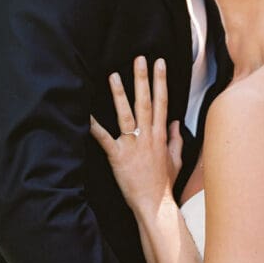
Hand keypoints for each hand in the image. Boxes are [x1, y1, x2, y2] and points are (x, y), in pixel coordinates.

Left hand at [90, 56, 181, 218]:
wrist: (155, 203)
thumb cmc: (164, 184)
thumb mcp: (176, 160)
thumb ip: (176, 140)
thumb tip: (176, 123)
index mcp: (160, 135)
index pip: (162, 102)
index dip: (161, 81)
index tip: (160, 63)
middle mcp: (148, 136)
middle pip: (146, 102)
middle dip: (143, 79)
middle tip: (139, 59)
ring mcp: (133, 145)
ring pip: (126, 115)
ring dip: (120, 94)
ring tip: (113, 76)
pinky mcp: (118, 156)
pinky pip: (105, 138)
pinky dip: (95, 126)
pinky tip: (87, 114)